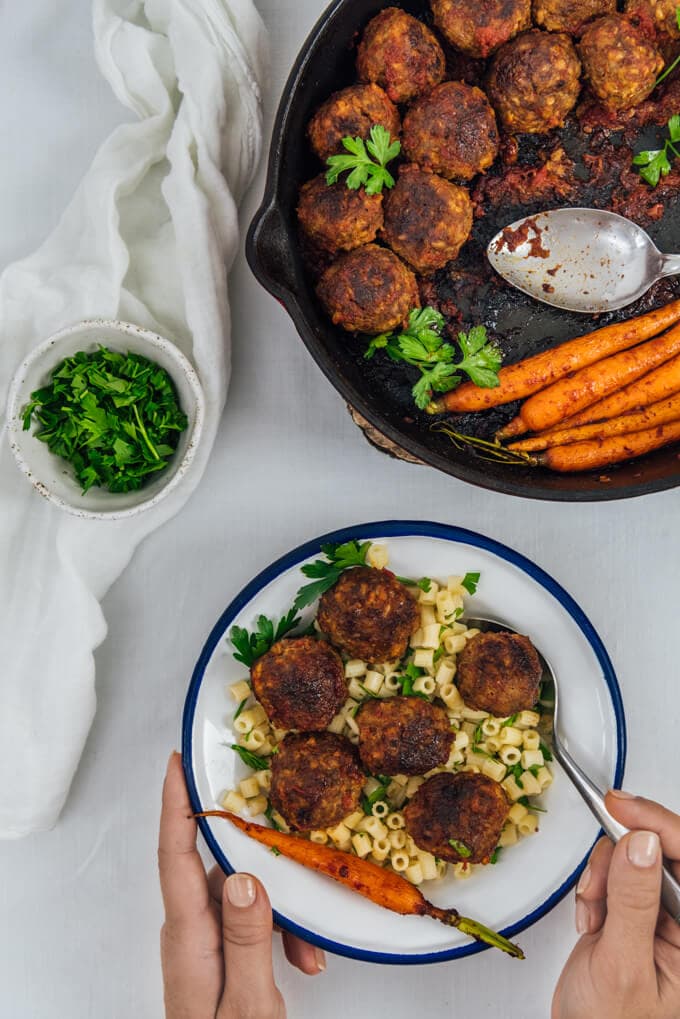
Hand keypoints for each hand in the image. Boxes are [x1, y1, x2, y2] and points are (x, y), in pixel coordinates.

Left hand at [159, 752, 324, 1018]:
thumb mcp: (249, 1002)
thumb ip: (247, 938)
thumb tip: (246, 875)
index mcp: (187, 936)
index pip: (175, 853)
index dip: (175, 802)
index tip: (177, 761)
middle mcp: (189, 932)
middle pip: (221, 869)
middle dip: (264, 860)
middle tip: (296, 843)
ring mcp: (202, 944)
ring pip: (244, 896)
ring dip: (282, 911)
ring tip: (309, 950)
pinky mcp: (218, 956)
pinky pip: (249, 923)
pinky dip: (279, 933)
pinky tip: (304, 960)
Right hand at [553, 790, 679, 1018]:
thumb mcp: (622, 966)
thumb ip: (633, 903)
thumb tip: (641, 844)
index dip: (659, 825)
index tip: (621, 807)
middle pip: (662, 852)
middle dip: (622, 858)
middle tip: (599, 878)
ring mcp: (662, 917)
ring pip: (635, 858)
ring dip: (604, 877)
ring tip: (594, 912)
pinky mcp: (636, 912)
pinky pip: (616, 873)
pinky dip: (596, 888)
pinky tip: (593, 920)